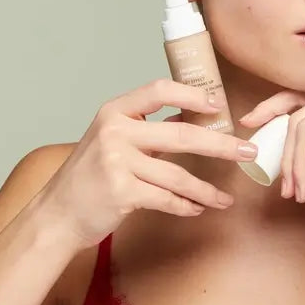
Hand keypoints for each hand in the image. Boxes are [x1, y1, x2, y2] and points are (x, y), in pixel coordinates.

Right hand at [40, 79, 257, 248]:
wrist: (57, 214)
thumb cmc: (88, 177)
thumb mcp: (110, 141)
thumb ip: (145, 129)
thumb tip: (190, 118)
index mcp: (115, 112)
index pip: (158, 90)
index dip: (192, 95)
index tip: (218, 106)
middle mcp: (115, 132)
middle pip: (181, 134)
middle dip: (221, 145)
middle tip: (248, 152)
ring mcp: (117, 162)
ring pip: (178, 175)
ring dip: (206, 189)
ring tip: (224, 198)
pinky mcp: (121, 192)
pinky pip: (166, 198)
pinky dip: (185, 206)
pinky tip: (196, 209)